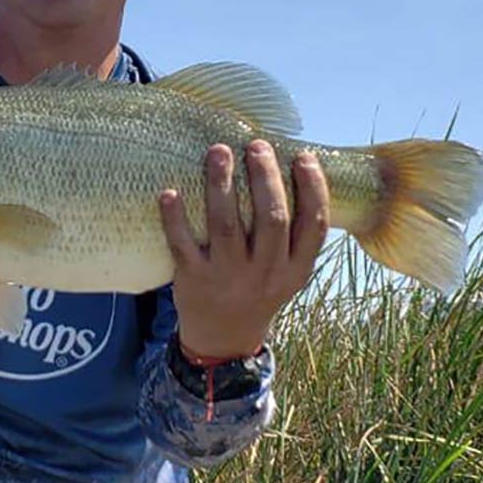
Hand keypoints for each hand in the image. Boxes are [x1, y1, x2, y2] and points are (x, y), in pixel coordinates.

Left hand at [160, 140, 328, 358]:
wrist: (223, 337)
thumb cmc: (258, 286)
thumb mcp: (287, 269)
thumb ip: (292, 231)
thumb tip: (292, 167)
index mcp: (296, 268)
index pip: (314, 225)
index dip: (313, 189)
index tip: (302, 156)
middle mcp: (266, 273)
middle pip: (272, 220)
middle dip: (266, 179)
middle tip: (256, 145)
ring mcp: (228, 277)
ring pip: (226, 226)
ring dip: (222, 185)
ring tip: (218, 151)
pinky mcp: (193, 279)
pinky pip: (182, 245)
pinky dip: (174, 218)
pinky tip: (169, 191)